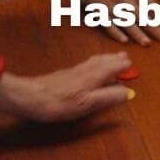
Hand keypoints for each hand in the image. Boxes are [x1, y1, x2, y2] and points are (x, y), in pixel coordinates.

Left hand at [0, 51, 133, 122]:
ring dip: (104, 59)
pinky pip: (84, 64)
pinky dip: (93, 62)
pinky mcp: (62, 75)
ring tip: (110, 57)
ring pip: (92, 62)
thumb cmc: (59, 103)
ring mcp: (72, 72)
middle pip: (102, 62)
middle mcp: (83, 71)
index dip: (121, 66)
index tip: (131, 63)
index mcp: (92, 78)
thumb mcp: (87, 104)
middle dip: (113, 59)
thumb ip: (108, 97)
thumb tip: (128, 92)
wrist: (29, 97)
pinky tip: (88, 67)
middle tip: (124, 55)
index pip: (110, 69)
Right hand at [86, 0, 159, 44]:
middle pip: (143, 16)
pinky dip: (116, 33)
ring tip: (147, 43)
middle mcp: (126, 0)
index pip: (154, 8)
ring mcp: (113, 7)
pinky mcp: (101, 13)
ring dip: (137, 33)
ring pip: (127, 22)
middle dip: (155, 29)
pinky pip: (109, 24)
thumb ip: (146, 3)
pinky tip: (124, 40)